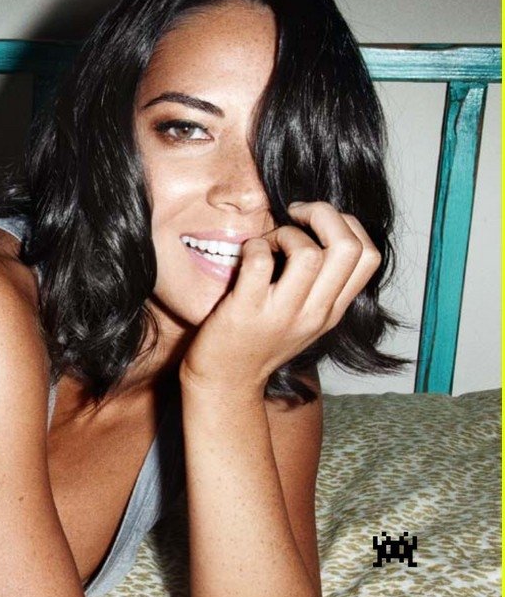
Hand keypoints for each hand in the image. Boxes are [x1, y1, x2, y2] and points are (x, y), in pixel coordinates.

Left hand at [180, 201, 380, 391]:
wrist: (226, 382)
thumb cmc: (259, 342)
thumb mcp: (305, 319)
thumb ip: (320, 286)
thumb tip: (320, 233)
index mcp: (333, 310)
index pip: (369, 256)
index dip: (348, 224)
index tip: (317, 222)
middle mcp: (315, 313)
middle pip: (349, 247)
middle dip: (323, 214)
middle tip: (294, 215)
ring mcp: (282, 313)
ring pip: (309, 253)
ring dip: (286, 233)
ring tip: (269, 242)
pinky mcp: (247, 311)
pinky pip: (260, 261)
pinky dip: (253, 246)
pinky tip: (246, 255)